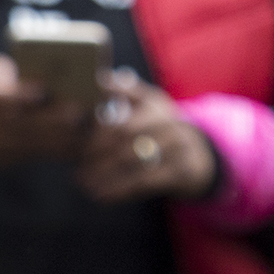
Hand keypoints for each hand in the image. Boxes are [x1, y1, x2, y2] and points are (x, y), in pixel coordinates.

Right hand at [0, 53, 91, 170]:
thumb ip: (2, 71)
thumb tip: (32, 79)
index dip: (18, 95)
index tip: (44, 90)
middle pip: (15, 125)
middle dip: (49, 119)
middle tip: (79, 110)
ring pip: (29, 144)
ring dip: (60, 136)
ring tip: (87, 125)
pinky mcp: (1, 161)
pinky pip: (34, 156)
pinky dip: (59, 149)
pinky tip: (79, 141)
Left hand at [75, 72, 216, 204]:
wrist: (197, 152)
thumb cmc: (160, 123)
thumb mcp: (148, 101)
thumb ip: (125, 90)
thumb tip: (100, 78)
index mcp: (156, 105)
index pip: (121, 119)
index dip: (97, 134)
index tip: (77, 145)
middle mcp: (169, 124)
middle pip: (125, 140)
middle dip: (96, 154)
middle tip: (76, 165)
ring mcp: (178, 149)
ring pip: (132, 162)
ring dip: (103, 174)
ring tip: (82, 183)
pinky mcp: (181, 172)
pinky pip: (145, 182)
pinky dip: (120, 190)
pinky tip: (100, 195)